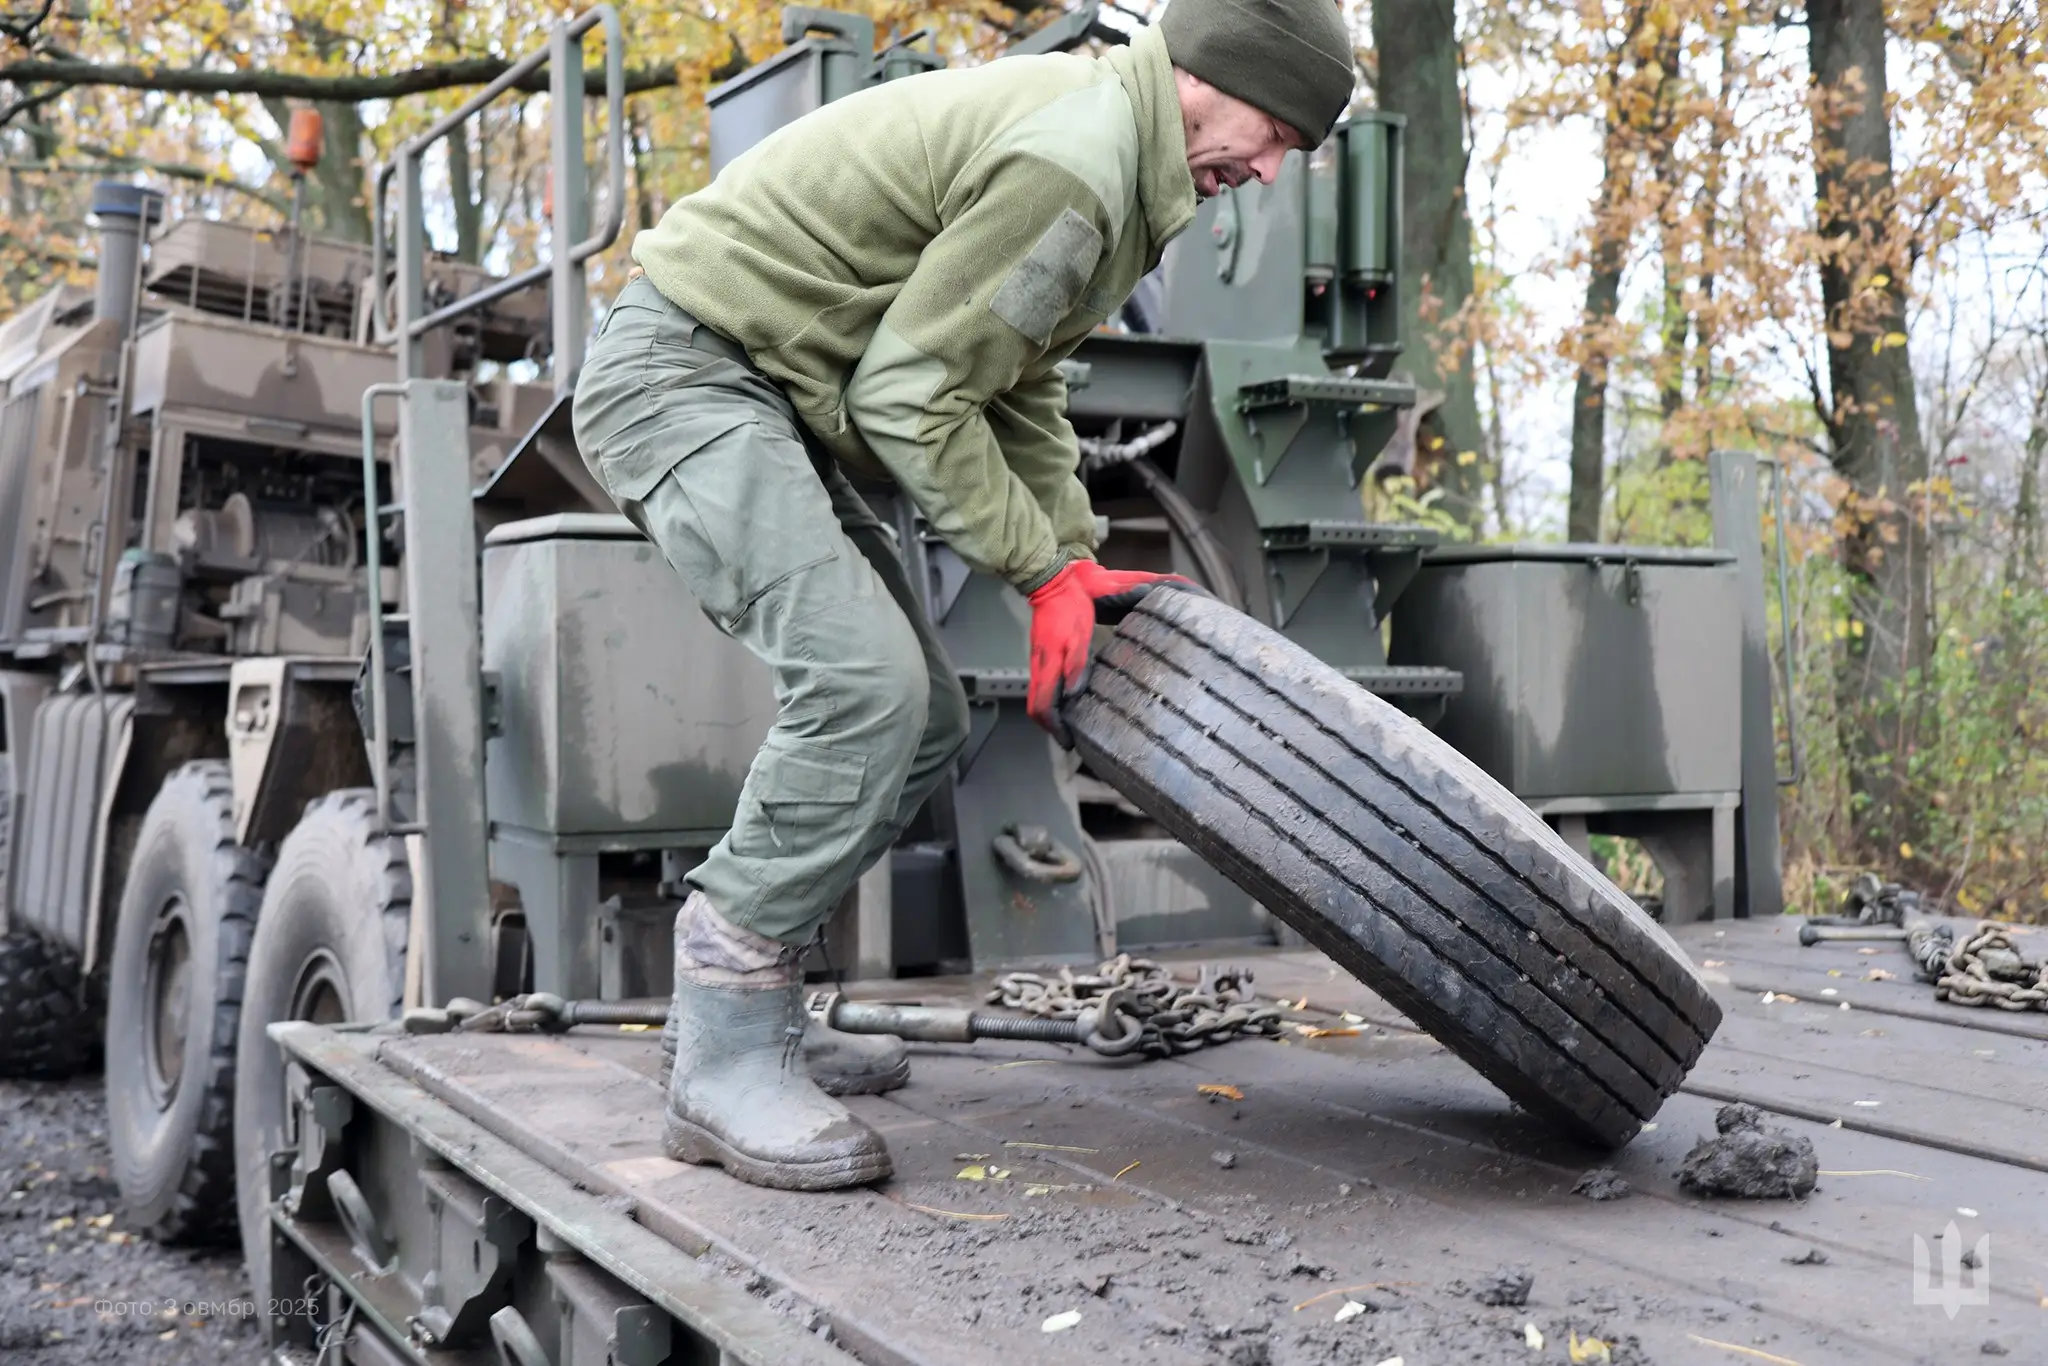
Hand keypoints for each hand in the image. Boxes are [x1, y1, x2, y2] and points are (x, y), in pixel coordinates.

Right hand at [1025, 561, 1201, 746]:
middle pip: (1036, 708)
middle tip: (1069, 738)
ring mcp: (1038, 662)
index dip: (1054, 728)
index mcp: (1047, 665)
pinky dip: (1052, 700)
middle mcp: (1038, 667)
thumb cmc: (1069, 608)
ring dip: (1051, 715)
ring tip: (1069, 724)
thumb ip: (1077, 665)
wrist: (1051, 584)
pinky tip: (1068, 699)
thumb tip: (1073, 695)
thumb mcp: (1079, 635)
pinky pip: (1043, 686)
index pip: (1042, 706)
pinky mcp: (1042, 655)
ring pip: (1038, 697)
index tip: (1068, 742)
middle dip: (1050, 727)